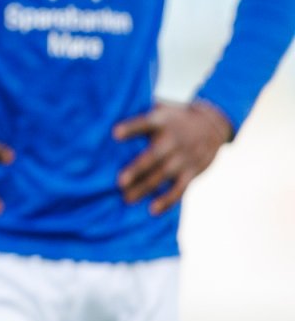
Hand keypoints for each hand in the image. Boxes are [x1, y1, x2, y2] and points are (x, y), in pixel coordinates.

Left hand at [114, 100, 232, 214]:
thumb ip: (141, 117)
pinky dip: (167, 200)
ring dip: (144, 188)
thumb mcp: (161, 110)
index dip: (130, 128)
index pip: (144, 124)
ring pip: (162, 175)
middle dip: (137, 169)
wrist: (213, 124)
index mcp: (161, 122)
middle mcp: (172, 140)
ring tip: (126, 198)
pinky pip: (179, 188)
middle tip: (119, 182)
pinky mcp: (192, 172)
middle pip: (153, 156)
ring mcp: (183, 157)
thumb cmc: (174, 119)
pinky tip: (152, 210)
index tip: (115, 134)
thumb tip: (107, 116)